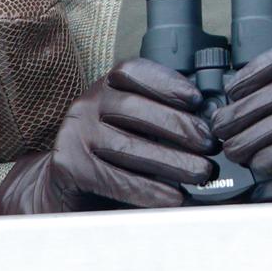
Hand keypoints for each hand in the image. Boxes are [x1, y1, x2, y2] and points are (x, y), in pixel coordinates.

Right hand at [0, 58, 216, 212]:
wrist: (62, 190)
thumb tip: (207, 124)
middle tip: (210, 145)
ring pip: (129, 147)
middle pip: (135, 109)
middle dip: (178, 126)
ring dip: (172, 162)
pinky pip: (115, 178)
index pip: (132, 73)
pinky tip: (173, 197)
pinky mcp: (70, 165)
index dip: (166, 82)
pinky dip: (149, 190)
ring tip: (201, 174)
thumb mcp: (130, 128)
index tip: (196, 99)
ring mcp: (74, 134)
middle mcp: (85, 105)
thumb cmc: (108, 158)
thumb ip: (158, 119)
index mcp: (103, 88)